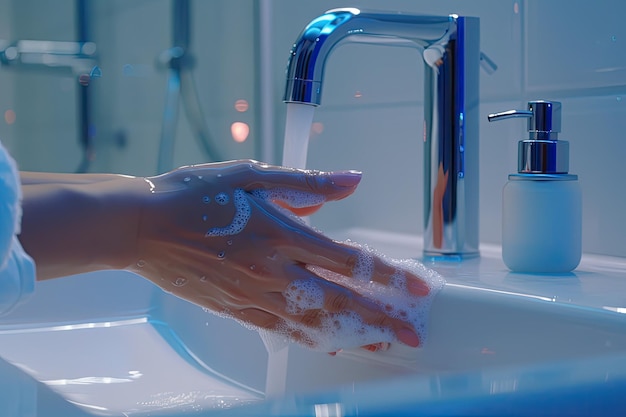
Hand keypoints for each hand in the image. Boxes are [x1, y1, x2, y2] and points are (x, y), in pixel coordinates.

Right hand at [130, 160, 430, 351]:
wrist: (142, 226)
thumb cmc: (194, 195)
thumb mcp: (253, 175)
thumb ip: (308, 183)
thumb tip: (352, 181)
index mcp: (280, 233)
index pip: (349, 261)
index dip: (388, 276)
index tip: (417, 288)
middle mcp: (272, 271)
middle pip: (339, 302)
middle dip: (380, 320)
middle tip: (412, 334)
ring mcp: (254, 296)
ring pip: (313, 324)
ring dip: (352, 336)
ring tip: (382, 345)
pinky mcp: (236, 310)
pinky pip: (281, 332)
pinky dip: (311, 340)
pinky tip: (330, 345)